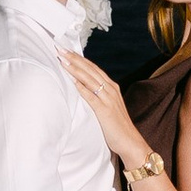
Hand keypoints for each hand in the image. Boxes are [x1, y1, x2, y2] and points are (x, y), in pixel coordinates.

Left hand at [59, 47, 147, 176]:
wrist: (130, 141)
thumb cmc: (117, 126)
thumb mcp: (107, 106)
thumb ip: (98, 96)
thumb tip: (83, 88)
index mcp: (111, 87)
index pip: (93, 68)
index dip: (79, 58)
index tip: (67, 50)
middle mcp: (110, 89)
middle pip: (90, 69)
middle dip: (74, 58)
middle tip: (60, 49)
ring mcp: (108, 99)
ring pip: (90, 79)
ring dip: (75, 69)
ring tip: (63, 60)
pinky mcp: (105, 110)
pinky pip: (92, 96)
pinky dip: (82, 87)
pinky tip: (73, 81)